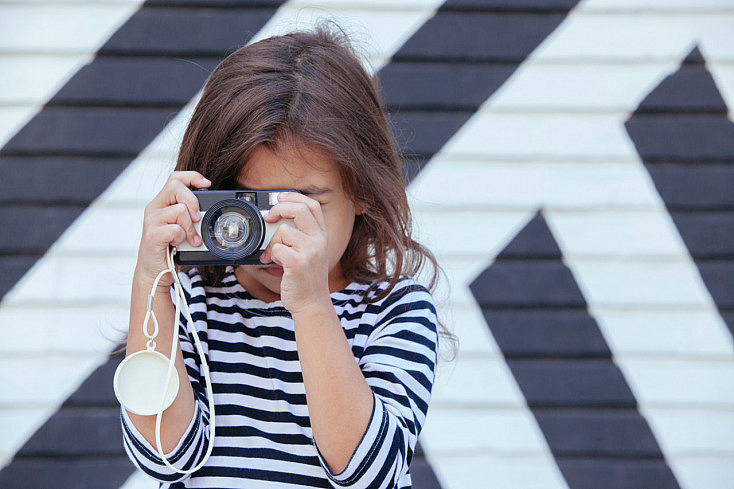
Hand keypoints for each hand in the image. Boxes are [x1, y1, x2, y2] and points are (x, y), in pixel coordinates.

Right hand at [135, 171, 210, 287]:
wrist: (155, 270)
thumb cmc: (170, 246)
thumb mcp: (181, 225)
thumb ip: (189, 213)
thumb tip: (208, 209)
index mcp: (162, 202)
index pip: (175, 178)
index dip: (192, 177)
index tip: (207, 184)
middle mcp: (154, 208)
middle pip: (175, 187)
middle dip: (193, 201)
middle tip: (198, 218)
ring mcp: (151, 221)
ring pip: (179, 210)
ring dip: (190, 227)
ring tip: (190, 238)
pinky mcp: (152, 236)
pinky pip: (175, 229)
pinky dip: (182, 238)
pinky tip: (178, 244)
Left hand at [259, 192, 330, 313]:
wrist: (312, 304)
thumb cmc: (306, 279)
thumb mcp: (311, 253)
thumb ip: (301, 236)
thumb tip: (277, 219)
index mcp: (322, 236)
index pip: (312, 206)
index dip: (294, 197)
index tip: (279, 198)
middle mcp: (319, 241)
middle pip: (299, 210)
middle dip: (279, 209)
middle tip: (269, 217)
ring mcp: (310, 252)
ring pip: (283, 231)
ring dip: (272, 242)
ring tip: (273, 254)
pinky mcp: (298, 263)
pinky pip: (277, 248)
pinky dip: (271, 255)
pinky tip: (274, 263)